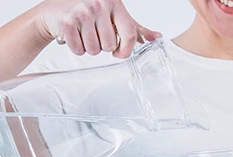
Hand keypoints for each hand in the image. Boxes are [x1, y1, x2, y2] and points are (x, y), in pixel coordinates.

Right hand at [37, 0, 161, 57]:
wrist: (54, 12)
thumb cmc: (87, 13)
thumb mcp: (114, 16)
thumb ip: (135, 28)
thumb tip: (156, 37)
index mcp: (114, 2)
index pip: (130, 35)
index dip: (126, 50)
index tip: (119, 53)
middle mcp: (98, 3)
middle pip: (110, 46)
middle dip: (103, 47)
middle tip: (93, 35)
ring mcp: (82, 12)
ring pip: (96, 50)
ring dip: (89, 48)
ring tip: (83, 34)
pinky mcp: (67, 22)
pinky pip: (80, 50)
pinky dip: (77, 48)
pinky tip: (73, 36)